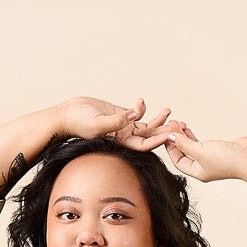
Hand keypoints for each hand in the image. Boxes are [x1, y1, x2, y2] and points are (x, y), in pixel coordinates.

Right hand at [59, 96, 174, 150]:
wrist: (68, 114)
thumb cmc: (79, 123)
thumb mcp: (97, 124)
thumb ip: (116, 121)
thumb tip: (133, 116)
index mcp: (121, 143)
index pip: (144, 145)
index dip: (157, 140)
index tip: (169, 134)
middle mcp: (124, 137)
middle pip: (149, 136)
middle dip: (163, 130)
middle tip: (177, 124)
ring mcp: (123, 126)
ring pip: (146, 125)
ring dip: (158, 119)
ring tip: (168, 110)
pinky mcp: (120, 115)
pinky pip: (136, 113)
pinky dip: (141, 108)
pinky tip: (140, 101)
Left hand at [162, 121, 246, 182]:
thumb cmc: (226, 159)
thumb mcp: (200, 151)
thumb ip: (185, 144)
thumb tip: (170, 137)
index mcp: (197, 172)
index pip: (178, 161)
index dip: (170, 148)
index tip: (165, 134)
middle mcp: (202, 167)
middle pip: (183, 153)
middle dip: (176, 140)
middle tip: (170, 125)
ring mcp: (209, 159)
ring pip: (191, 147)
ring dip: (183, 136)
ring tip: (178, 124)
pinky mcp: (216, 150)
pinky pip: (199, 143)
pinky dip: (192, 136)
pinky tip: (187, 129)